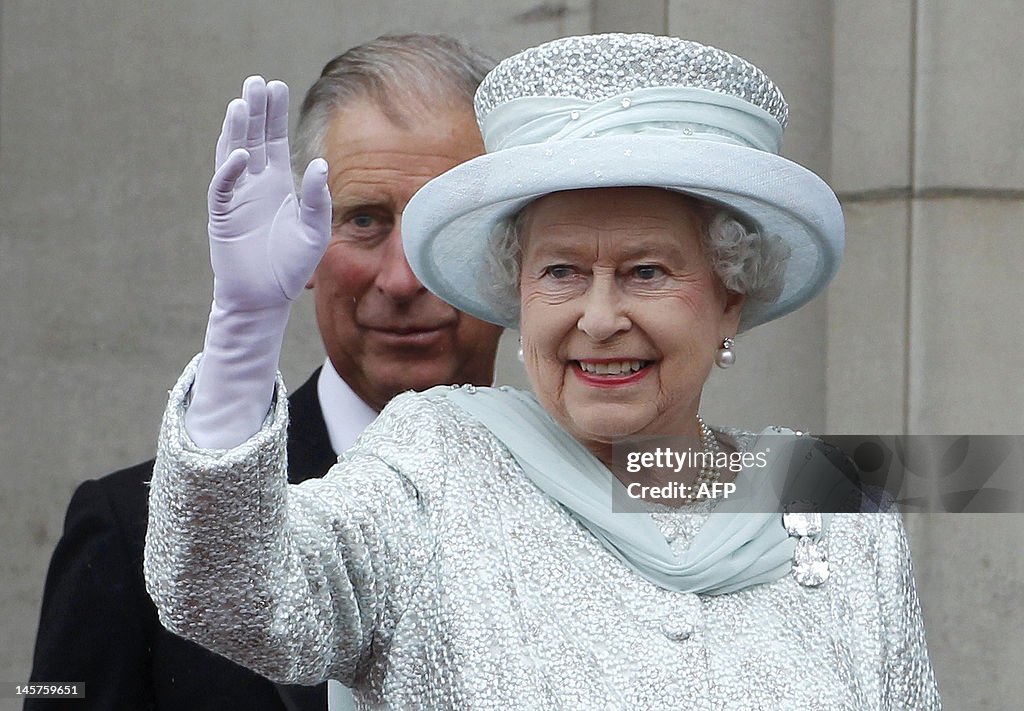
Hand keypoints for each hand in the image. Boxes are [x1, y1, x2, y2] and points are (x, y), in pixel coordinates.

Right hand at [207, 76, 330, 313]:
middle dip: (255, 111)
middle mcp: (255, 184)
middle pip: (254, 138)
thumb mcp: (314, 232)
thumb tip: (321, 165)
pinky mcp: (222, 215)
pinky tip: (242, 155)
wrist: (264, 298)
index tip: (276, 85)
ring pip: (233, 154)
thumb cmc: (291, 266)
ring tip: (242, 104)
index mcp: (278, 183)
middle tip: (256, 81)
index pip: (275, 139)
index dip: (274, 114)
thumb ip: (319, 200)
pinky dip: (231, 170)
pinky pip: (224, 187)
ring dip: (237, 131)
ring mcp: (236, 197)